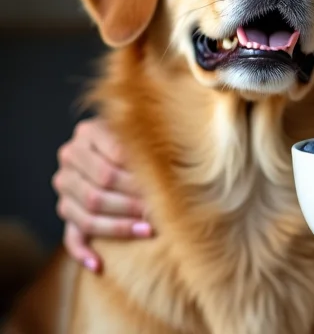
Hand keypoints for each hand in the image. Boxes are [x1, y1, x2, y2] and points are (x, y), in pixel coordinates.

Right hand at [52, 118, 150, 271]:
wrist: (115, 141)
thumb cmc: (141, 135)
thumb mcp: (142, 129)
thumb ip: (149, 142)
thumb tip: (168, 170)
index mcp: (87, 133)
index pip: (113, 159)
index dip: (138, 176)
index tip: (161, 188)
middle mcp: (70, 158)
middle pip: (98, 189)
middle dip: (131, 204)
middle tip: (157, 211)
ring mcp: (65, 186)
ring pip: (86, 214)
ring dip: (118, 227)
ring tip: (147, 230)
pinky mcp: (66, 210)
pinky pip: (70, 236)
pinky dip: (83, 252)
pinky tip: (99, 264)